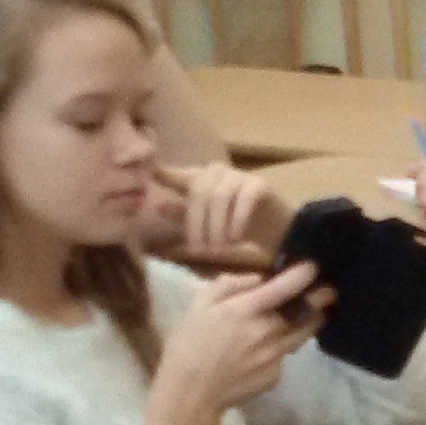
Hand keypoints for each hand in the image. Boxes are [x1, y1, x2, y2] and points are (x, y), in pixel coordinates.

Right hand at [138, 262, 323, 424]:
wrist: (191, 392)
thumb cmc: (189, 343)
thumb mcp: (200, 303)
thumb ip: (231, 284)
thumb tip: (260, 279)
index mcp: (247, 310)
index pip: (287, 286)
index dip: (305, 274)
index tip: (313, 268)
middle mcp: (268, 331)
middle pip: (307, 311)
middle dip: (322, 298)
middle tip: (329, 291)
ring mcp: (275, 355)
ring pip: (303, 333)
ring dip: (312, 321)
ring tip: (317, 312)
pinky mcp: (276, 375)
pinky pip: (284, 355)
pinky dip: (281, 347)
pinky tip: (267, 349)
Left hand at [145, 163, 277, 260]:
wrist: (276, 231)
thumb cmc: (234, 226)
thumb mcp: (204, 224)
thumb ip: (182, 214)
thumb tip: (157, 205)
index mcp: (199, 179)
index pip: (176, 174)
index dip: (163, 173)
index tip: (149, 175)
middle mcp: (217, 172)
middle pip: (199, 192)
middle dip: (197, 224)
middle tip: (199, 252)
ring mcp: (239, 176)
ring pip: (220, 196)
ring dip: (217, 226)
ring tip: (218, 250)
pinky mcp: (260, 184)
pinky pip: (244, 199)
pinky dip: (237, 220)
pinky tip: (235, 239)